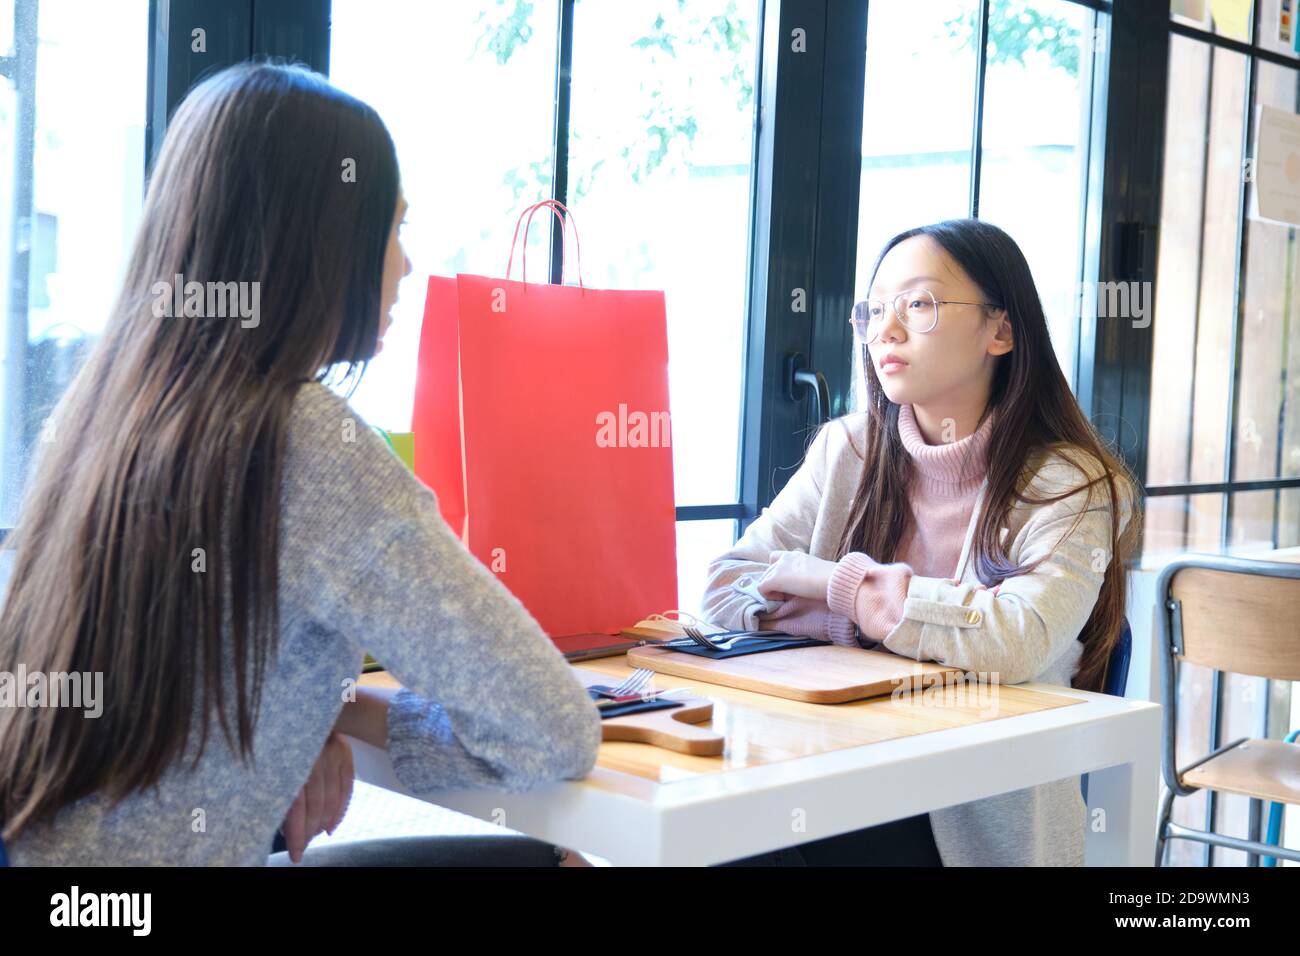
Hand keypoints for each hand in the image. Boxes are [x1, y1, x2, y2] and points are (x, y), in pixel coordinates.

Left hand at [281, 732, 353, 862]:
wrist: (300, 706)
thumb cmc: (278, 741)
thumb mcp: (271, 763)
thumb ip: (279, 790)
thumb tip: (284, 827)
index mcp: (290, 762)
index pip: (296, 807)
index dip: (297, 835)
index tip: (296, 854)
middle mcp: (314, 758)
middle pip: (316, 805)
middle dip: (310, 831)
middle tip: (303, 845)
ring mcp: (332, 753)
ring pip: (332, 799)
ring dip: (323, 823)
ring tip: (314, 836)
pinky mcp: (345, 752)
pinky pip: (347, 787)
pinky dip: (340, 810)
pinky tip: (331, 826)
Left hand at [756, 550, 838, 600]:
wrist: (833, 580)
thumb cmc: (830, 580)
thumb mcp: (814, 572)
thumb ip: (802, 573)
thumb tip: (796, 585)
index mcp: (795, 555)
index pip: (775, 558)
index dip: (776, 571)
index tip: (787, 582)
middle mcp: (785, 558)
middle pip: (768, 571)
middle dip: (774, 583)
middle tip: (789, 593)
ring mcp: (779, 567)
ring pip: (763, 579)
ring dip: (772, 589)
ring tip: (787, 597)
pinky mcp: (775, 579)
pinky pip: (761, 588)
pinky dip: (769, 596)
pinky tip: (783, 599)